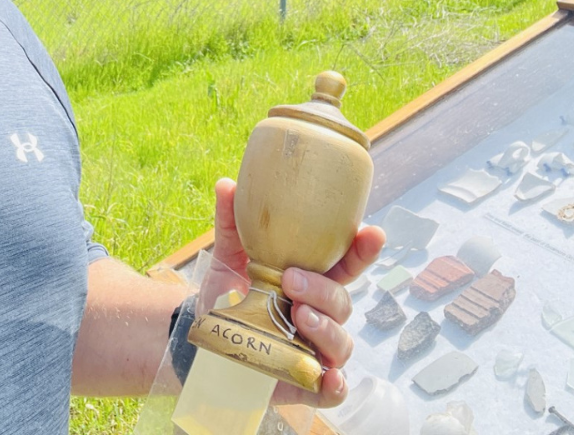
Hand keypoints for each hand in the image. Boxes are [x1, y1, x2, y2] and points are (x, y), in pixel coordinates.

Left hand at [210, 177, 384, 409]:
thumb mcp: (228, 256)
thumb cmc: (228, 293)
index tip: (371, 232)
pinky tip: (328, 378)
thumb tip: (227, 184)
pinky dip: (335, 386)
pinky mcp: (304, 383)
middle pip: (341, 301)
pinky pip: (332, 390)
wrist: (202, 338)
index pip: (345, 264)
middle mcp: (317, 312)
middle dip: (323, 290)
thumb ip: (231, 223)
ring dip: (326, 328)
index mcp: (308, 279)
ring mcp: (314, 349)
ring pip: (342, 342)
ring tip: (298, 315)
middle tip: (291, 280)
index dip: (363, 250)